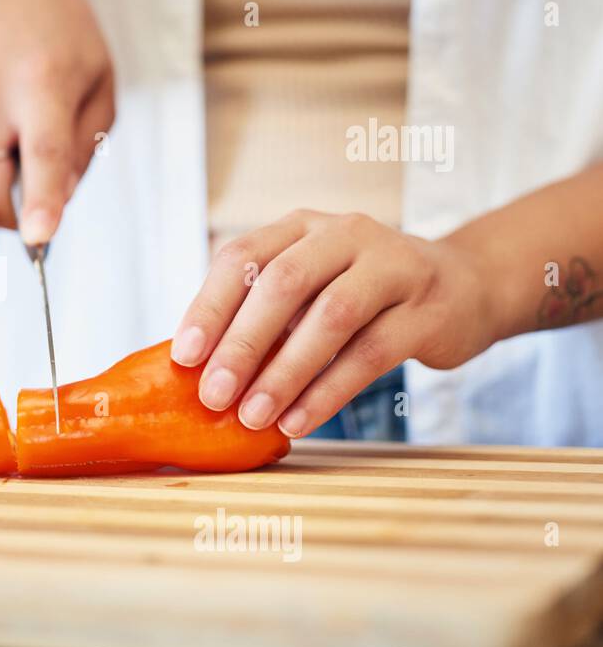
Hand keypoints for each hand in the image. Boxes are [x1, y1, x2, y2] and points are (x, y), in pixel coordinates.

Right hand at [0, 0, 114, 244]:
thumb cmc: (64, 40)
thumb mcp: (99, 81)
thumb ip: (84, 147)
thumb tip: (58, 203)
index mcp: (43, 83)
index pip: (42, 153)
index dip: (42, 201)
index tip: (38, 239)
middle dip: (4, 223)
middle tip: (30, 224)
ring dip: (7, 167)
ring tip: (22, 113)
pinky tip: (0, 107)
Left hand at [170, 210, 498, 437]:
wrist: (463, 289)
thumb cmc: (363, 295)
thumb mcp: (310, 289)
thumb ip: (261, 315)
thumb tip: (196, 370)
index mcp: (302, 226)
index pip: (243, 256)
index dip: (209, 306)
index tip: (184, 356)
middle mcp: (345, 235)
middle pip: (284, 282)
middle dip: (243, 343)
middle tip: (214, 395)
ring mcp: (392, 267)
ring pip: (332, 317)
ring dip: (286, 372)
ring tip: (253, 416)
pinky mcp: (427, 310)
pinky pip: (372, 353)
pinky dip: (329, 391)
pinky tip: (299, 420)